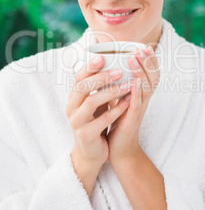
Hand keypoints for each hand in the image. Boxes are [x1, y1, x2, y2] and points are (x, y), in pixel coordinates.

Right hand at [66, 55, 130, 191]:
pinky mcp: (85, 135)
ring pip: (91, 102)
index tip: (104, 56)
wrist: (92, 152)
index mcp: (73, 97)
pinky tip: (128, 103)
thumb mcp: (96, 102)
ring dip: (111, 92)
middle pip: (83, 87)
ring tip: (128, 85)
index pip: (78, 77)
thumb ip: (99, 86)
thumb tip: (113, 62)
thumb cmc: (96, 121)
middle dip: (102, 77)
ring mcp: (76, 122)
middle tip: (120, 71)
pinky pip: (102, 120)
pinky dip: (116, 110)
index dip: (90, 66)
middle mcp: (71, 107)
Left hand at [108, 45, 159, 164]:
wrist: (119, 148)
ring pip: (146, 88)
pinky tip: (133, 83)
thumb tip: (110, 66)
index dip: (150, 61)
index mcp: (141, 94)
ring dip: (140, 72)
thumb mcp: (120, 99)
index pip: (151, 74)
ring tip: (133, 59)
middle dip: (148, 62)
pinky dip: (136, 93)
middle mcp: (143, 100)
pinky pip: (137, 105)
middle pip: (152, 78)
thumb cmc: (118, 121)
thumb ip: (120, 85)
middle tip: (142, 48)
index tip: (145, 47)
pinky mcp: (132, 120)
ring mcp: (139, 109)